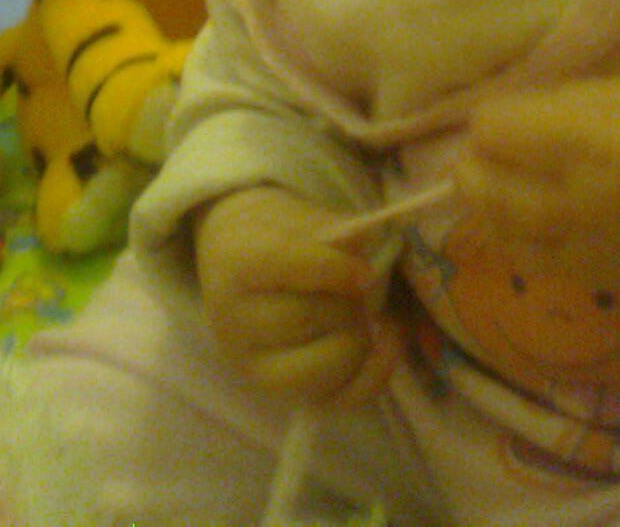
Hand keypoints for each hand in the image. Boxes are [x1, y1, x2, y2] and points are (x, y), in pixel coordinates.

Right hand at [195, 187, 402, 405]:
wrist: (242, 263)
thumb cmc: (280, 235)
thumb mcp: (302, 219)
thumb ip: (337, 234)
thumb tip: (368, 248)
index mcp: (237, 263)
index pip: (282, 266)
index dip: (332, 270)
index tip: (366, 273)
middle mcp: (235, 323)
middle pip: (303, 319)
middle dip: (349, 305)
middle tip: (367, 290)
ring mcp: (255, 367)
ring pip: (318, 370)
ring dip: (360, 342)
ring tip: (372, 316)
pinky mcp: (284, 396)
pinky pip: (337, 400)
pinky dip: (373, 375)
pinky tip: (385, 342)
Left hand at [453, 75, 619, 293]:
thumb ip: (559, 105)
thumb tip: (499, 120)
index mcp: (599, 137)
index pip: (504, 132)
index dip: (490, 123)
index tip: (494, 119)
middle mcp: (588, 196)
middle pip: (494, 185)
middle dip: (470, 167)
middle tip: (468, 156)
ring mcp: (590, 245)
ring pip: (505, 230)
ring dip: (481, 205)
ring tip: (479, 186)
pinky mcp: (596, 279)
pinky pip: (531, 261)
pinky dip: (507, 238)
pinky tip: (505, 220)